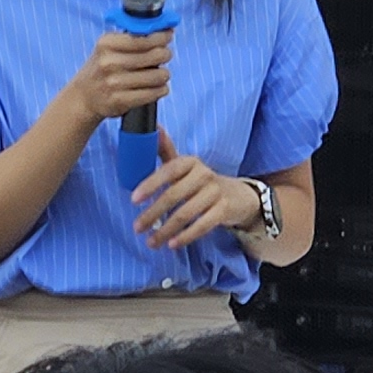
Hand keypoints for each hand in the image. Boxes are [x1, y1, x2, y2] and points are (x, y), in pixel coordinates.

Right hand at [59, 27, 172, 123]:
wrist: (84, 96)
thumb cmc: (103, 67)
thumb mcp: (109, 46)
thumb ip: (134, 36)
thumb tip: (166, 28)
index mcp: (106, 44)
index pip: (144, 38)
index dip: (161, 36)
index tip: (168, 35)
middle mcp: (109, 62)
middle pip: (155, 55)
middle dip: (165, 54)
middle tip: (165, 54)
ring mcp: (114, 83)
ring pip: (158, 76)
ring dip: (163, 74)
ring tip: (160, 74)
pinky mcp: (120, 101)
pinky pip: (154, 93)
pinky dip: (161, 89)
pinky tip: (158, 87)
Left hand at [131, 130, 257, 249]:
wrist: (238, 196)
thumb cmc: (202, 181)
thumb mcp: (185, 166)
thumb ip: (166, 150)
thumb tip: (153, 127)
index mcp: (190, 162)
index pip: (169, 170)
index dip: (150, 184)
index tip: (134, 199)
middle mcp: (203, 174)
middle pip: (174, 195)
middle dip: (152, 213)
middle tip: (137, 227)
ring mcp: (215, 193)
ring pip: (185, 213)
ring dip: (165, 230)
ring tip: (151, 242)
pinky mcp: (223, 210)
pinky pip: (202, 225)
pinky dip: (186, 236)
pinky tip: (172, 244)